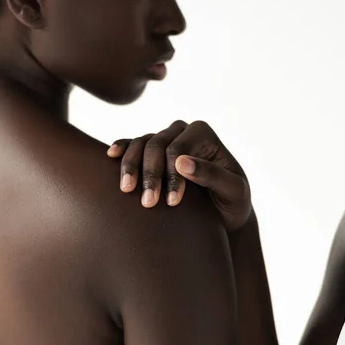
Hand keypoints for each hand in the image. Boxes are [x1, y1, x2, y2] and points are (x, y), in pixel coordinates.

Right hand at [107, 120, 251, 231]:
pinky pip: (132, 145)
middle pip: (156, 145)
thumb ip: (212, 175)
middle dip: (150, 174)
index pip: (178, 148)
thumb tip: (182, 162)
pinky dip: (121, 149)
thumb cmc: (233, 201)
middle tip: (147, 203)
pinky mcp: (152, 152)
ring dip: (131, 166)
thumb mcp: (233, 191)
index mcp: (203, 134)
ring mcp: (165, 139)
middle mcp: (183, 131)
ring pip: (141, 144)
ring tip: (126, 190)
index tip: (171, 202)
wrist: (223, 213)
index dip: (172, 174)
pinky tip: (111, 156)